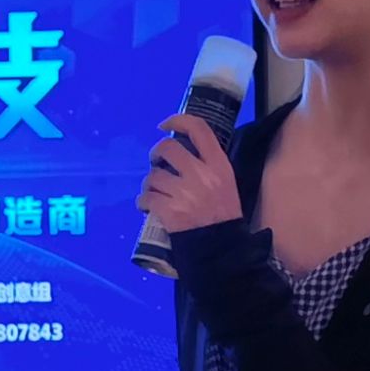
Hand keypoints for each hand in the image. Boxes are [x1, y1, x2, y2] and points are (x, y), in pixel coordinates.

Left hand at [139, 114, 241, 239]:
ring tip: (154, 192)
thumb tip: (183, 152)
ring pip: (153, 176)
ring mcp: (184, 193)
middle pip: (168, 148)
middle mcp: (201, 175)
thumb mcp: (227, 184)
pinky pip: (145, 198)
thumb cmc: (224, 216)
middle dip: (156, 154)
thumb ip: (208, 166)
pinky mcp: (169, 211)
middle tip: (156, 163)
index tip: (165, 124)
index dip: (179, 120)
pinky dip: (142, 202)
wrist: (222, 250)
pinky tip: (146, 207)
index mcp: (219, 166)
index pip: (199, 130)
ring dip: (149, 184)